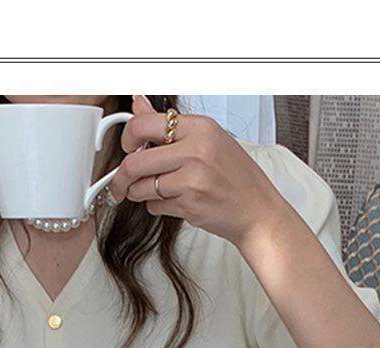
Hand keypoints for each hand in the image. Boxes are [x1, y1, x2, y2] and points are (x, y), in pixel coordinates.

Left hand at [109, 96, 287, 248]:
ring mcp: (192, 179)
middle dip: (121, 177)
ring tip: (152, 192)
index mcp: (200, 128)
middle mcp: (195, 150)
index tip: (126, 148)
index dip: (127, 138)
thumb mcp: (208, 140)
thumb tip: (138, 105)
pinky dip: (156, 206)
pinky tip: (173, 202)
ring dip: (138, 194)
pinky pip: (154, 206)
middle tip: (121, 183)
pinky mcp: (189, 204)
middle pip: (135, 162)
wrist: (257, 210)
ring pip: (141, 187)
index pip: (144, 125)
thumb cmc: (236, 177)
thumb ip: (169, 125)